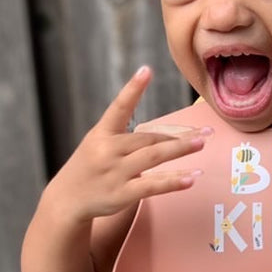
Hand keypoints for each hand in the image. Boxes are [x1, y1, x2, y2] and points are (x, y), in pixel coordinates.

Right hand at [52, 66, 210, 222]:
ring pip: (153, 157)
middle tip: (205, 132)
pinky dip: (173, 181)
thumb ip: (125, 136)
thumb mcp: (97, 144)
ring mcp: (115, 173)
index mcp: (101, 134)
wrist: (66, 200)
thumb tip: (164, 134)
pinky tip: (191, 178)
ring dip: (180, 149)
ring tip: (201, 143)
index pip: (118, 108)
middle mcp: (107, 150)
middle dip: (178, 136)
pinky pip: (152, 186)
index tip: (146, 71)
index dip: (133, 89)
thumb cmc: (89, 169)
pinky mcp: (121, 194)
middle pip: (148, 138)